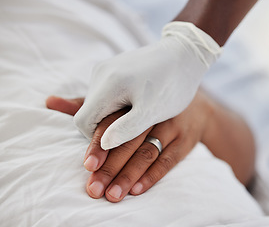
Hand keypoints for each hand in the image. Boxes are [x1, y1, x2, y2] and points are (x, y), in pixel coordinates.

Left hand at [46, 91, 212, 202]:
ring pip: (147, 152)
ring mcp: (171, 126)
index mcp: (133, 101)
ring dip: (129, 175)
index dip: (99, 144)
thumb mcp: (122, 99)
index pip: (113, 123)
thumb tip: (50, 102)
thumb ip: (89, 104)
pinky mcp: (185, 140)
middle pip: (129, 141)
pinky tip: (138, 189)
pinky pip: (169, 159)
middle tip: (94, 189)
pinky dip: (153, 174)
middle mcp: (152, 112)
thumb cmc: (147, 101)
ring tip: (113, 195)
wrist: (194, 101)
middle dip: (111, 167)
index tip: (87, 166)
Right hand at [73, 21, 221, 149]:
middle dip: (105, 128)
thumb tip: (102, 144)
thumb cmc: (172, 86)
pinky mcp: (114, 66)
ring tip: (136, 118)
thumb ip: (126, 129)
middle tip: (130, 135)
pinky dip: (115, 104)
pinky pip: (106, 92)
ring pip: (98, 103)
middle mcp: (101, 73)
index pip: (84, 122)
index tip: (117, 147)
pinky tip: (135, 106)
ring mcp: (106, 67)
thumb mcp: (152, 112)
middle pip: (89, 112)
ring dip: (111, 117)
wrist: (185, 54)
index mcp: (107, 84)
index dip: (97, 140)